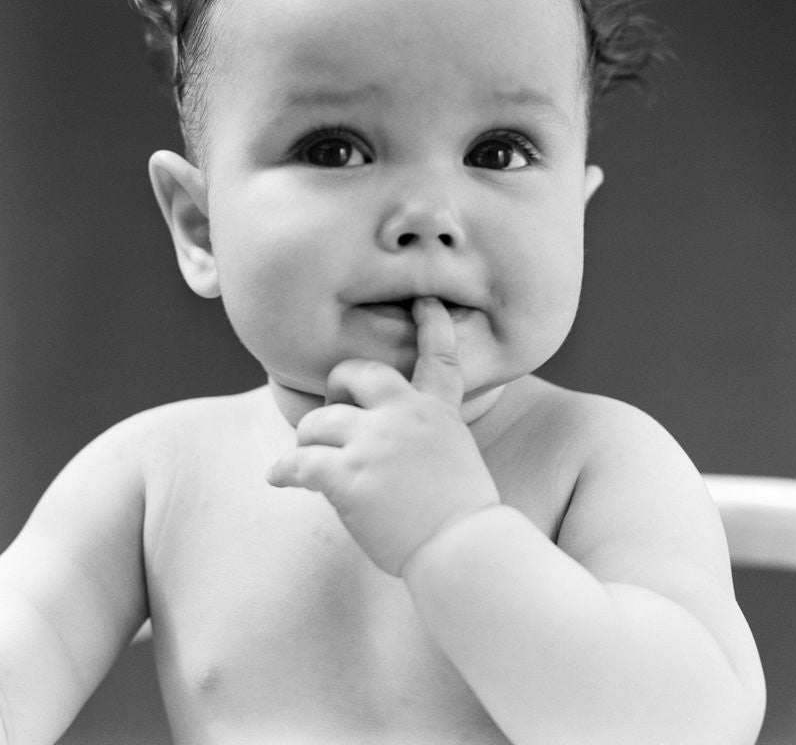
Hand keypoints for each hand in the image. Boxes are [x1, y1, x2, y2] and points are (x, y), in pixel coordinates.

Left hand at [266, 297, 499, 575]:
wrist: (462, 548)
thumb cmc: (461, 516)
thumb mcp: (456, 456)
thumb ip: (425, 435)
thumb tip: (387, 444)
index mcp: (437, 411)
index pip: (438, 358)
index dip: (432, 326)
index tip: (425, 303)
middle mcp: (404, 415)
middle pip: (354, 375)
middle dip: (336, 389)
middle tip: (331, 415)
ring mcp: (375, 443)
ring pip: (318, 422)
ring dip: (309, 442)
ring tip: (309, 461)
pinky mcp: (350, 475)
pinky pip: (300, 462)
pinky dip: (284, 471)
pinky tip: (277, 477)